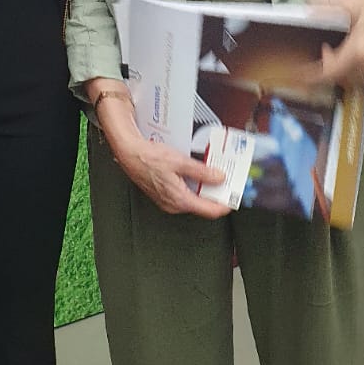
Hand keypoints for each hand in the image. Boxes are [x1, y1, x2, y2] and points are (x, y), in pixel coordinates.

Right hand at [94, 92, 229, 218]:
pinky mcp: (164, 194)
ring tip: (214, 174)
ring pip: (193, 199)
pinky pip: (184, 195)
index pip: (209, 210)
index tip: (234, 197)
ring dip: (205, 189)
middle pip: (202, 205)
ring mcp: (168, 201)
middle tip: (226, 181)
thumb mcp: (180, 161)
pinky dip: (194, 186)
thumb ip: (202, 172)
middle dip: (216, 194)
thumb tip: (219, 178)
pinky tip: (197, 174)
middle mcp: (174, 205)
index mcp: (179, 199)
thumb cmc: (149, 158)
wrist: (129, 154)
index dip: (225, 205)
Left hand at [307, 0, 363, 88]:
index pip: (331, 73)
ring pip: (355, 81)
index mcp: (361, 48)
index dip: (314, 75)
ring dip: (342, 74)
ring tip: (335, 58)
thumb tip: (306, 10)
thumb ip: (325, 8)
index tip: (304, 72)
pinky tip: (353, 59)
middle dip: (328, 72)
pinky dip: (358, 72)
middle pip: (341, 80)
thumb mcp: (350, 2)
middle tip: (320, 60)